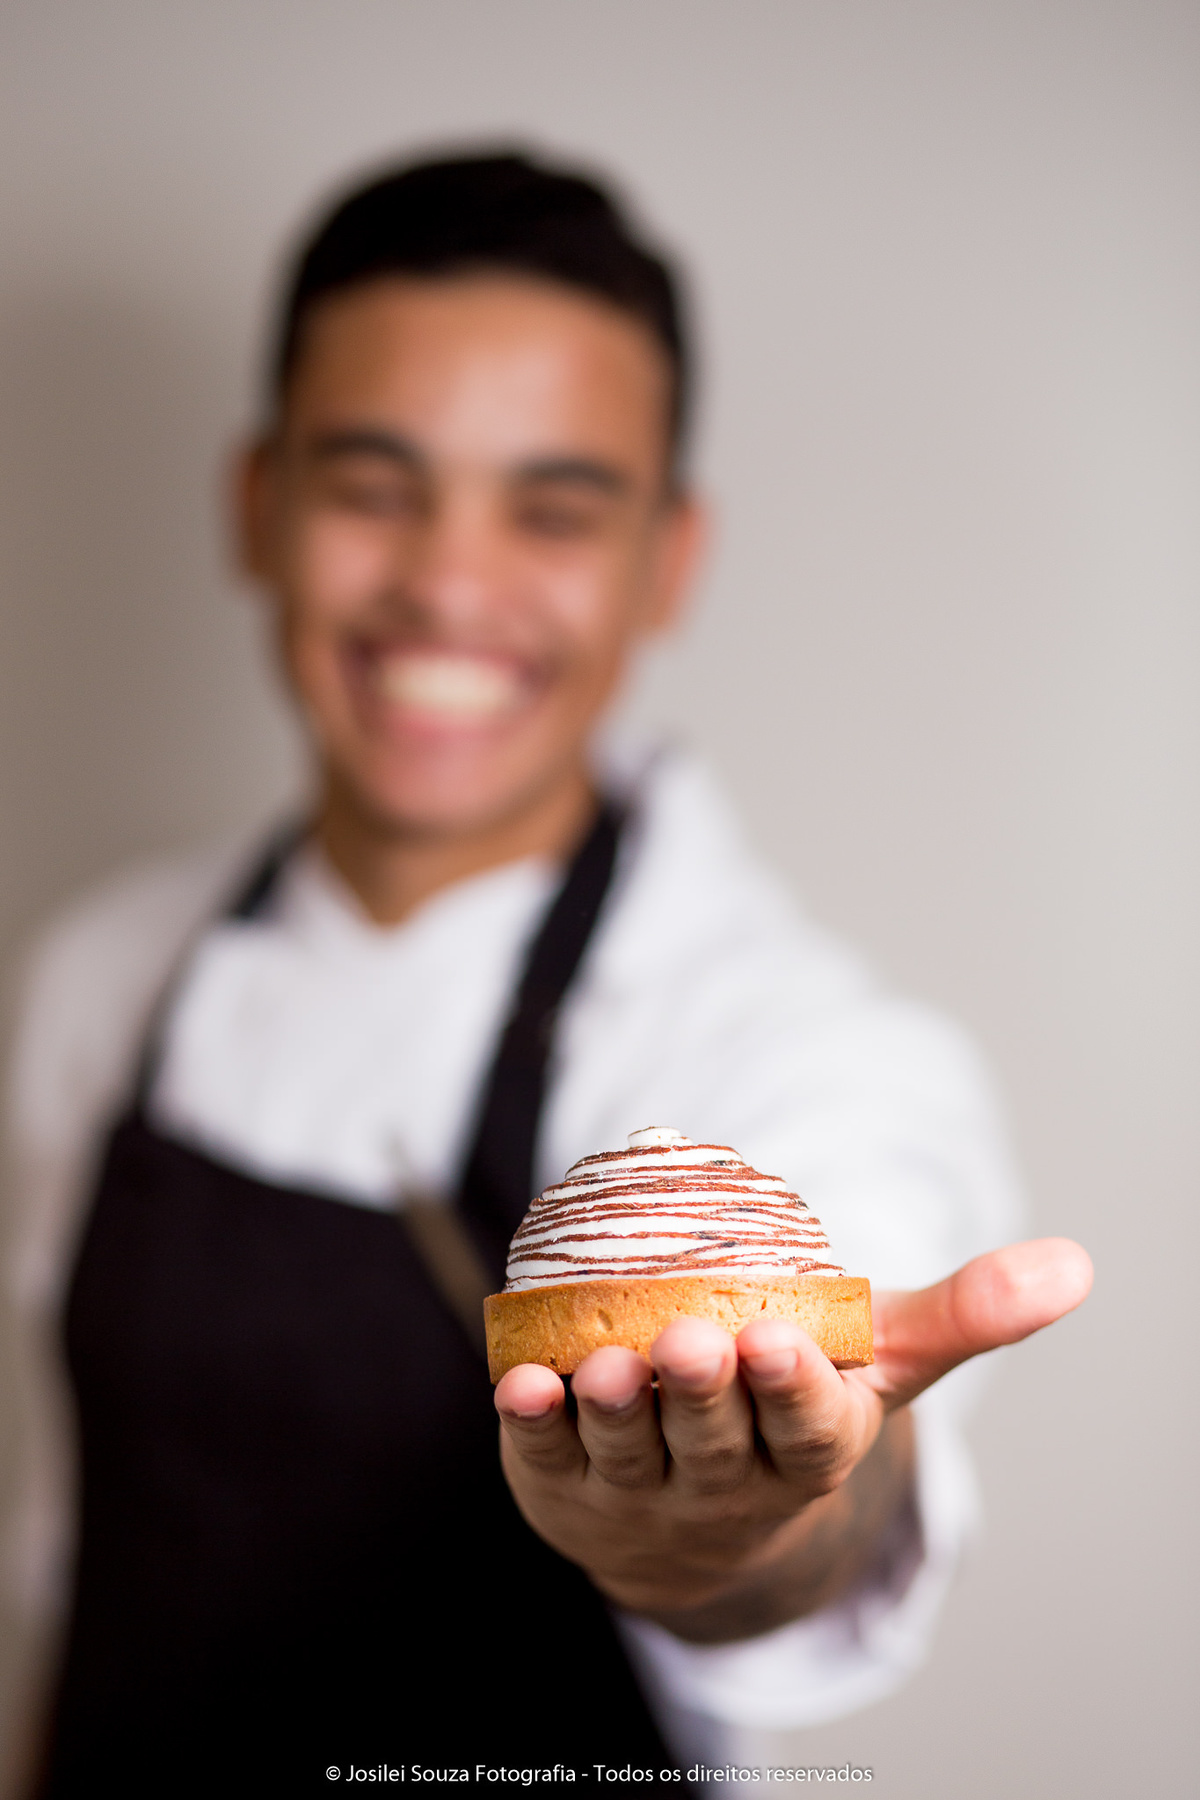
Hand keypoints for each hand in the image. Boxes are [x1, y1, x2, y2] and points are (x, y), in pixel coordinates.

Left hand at [494, 1238, 1092, 1621]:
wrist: (701, 1519)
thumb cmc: (798, 1408)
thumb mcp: (882, 1362)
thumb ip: (964, 1312)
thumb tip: (1071, 1265)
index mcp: (808, 1452)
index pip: (806, 1432)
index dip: (792, 1392)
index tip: (779, 1343)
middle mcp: (726, 1485)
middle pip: (716, 1441)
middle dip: (705, 1393)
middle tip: (694, 1339)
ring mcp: (640, 1493)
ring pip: (630, 1452)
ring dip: (617, 1409)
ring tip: (610, 1362)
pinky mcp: (564, 1484)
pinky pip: (545, 1456)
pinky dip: (532, 1423)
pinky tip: (519, 1379)